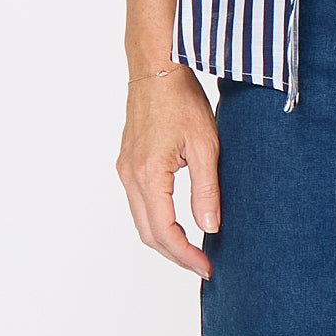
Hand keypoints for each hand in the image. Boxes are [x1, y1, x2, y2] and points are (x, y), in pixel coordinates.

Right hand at [116, 67, 220, 278]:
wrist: (158, 69)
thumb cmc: (183, 100)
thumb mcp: (205, 145)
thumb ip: (206, 189)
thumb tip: (210, 227)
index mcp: (148, 175)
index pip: (165, 231)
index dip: (186, 255)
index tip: (207, 267)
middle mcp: (130, 177)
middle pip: (149, 233)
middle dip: (175, 254)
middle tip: (202, 264)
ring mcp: (125, 170)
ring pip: (142, 221)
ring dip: (165, 240)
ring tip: (193, 249)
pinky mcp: (127, 163)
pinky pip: (139, 203)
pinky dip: (157, 220)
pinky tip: (177, 222)